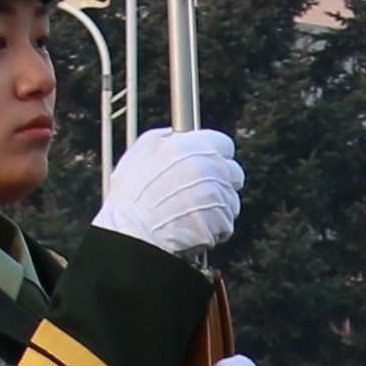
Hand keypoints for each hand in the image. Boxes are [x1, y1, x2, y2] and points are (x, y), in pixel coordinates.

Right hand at [98, 126, 244, 257]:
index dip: (216, 157)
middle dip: (222, 183)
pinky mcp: (220, 221)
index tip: (208, 166)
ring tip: (190, 214)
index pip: (224, 145)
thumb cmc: (131, 196)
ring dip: (217, 208)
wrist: (131, 231)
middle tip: (200, 194)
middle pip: (234, 173)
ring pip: (231, 201)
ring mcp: (218, 195)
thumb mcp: (141, 152)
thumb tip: (175, 134)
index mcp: (192, 146)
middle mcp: (210, 167)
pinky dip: (213, 229)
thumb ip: (165, 138)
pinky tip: (192, 228)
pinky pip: (225, 225)